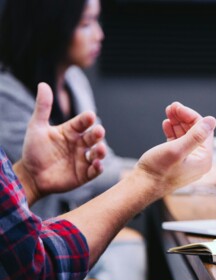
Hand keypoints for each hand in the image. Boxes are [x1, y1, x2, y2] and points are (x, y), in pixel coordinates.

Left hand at [14, 83, 106, 203]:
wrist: (31, 175)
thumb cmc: (34, 150)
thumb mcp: (37, 127)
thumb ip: (43, 107)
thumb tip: (43, 84)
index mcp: (71, 131)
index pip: (82, 122)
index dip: (86, 119)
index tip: (90, 116)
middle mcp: (80, 144)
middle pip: (93, 137)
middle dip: (97, 134)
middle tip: (99, 131)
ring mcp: (83, 159)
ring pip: (97, 153)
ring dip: (101, 151)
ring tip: (100, 149)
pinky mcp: (84, 174)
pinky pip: (95, 170)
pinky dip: (98, 168)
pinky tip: (96, 164)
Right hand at [136, 102, 215, 193]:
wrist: (142, 186)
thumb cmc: (158, 171)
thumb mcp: (177, 150)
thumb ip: (195, 135)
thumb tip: (212, 120)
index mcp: (204, 159)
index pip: (203, 130)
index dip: (190, 116)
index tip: (177, 107)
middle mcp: (198, 161)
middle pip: (195, 132)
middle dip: (183, 118)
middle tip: (171, 107)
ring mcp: (188, 162)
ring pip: (186, 136)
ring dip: (177, 123)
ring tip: (168, 113)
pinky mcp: (177, 162)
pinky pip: (178, 143)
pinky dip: (173, 132)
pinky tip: (166, 125)